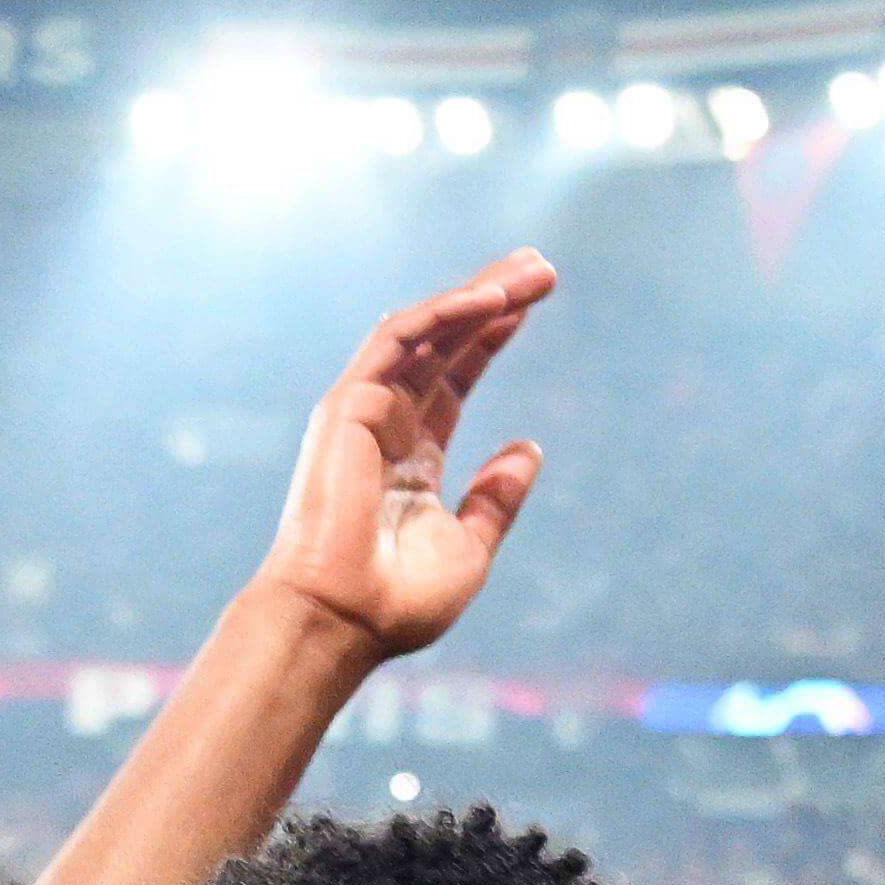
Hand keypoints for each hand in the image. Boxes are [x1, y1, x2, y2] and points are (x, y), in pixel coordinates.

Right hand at [244, 257, 555, 662]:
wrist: (345, 619)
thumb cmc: (399, 599)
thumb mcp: (470, 547)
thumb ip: (496, 498)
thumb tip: (527, 448)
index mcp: (412, 458)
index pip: (453, 380)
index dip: (490, 339)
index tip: (530, 303)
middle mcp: (386, 425)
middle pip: (442, 344)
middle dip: (491, 301)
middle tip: (540, 266)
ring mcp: (364, 411)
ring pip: (423, 332)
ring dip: (476, 295)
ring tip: (530, 271)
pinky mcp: (349, 404)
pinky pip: (398, 340)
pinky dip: (444, 314)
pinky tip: (491, 300)